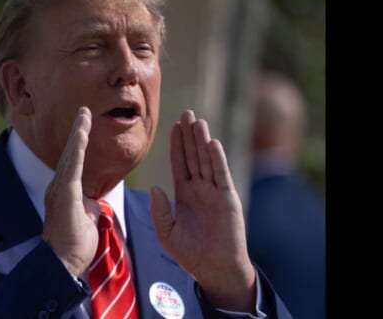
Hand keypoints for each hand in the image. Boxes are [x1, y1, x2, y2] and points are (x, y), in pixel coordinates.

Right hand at [42, 107, 100, 276]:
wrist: (63, 262)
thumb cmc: (75, 245)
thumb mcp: (86, 219)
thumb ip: (89, 205)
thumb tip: (94, 200)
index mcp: (64, 192)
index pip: (74, 162)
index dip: (79, 143)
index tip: (84, 125)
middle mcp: (58, 187)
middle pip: (70, 154)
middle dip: (77, 131)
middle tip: (83, 110)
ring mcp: (59, 190)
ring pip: (71, 156)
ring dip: (78, 134)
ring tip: (84, 115)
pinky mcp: (64, 195)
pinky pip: (73, 167)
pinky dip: (77, 149)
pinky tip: (82, 135)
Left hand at [149, 110, 255, 311]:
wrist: (214, 269)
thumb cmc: (191, 254)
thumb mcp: (167, 234)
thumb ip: (159, 212)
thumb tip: (155, 188)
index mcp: (184, 194)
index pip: (180, 163)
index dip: (177, 145)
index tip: (173, 126)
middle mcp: (200, 189)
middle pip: (193, 156)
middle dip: (189, 135)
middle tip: (186, 113)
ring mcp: (214, 192)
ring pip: (206, 161)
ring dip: (202, 141)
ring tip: (198, 121)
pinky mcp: (227, 199)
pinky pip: (221, 175)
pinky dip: (217, 159)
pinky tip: (212, 144)